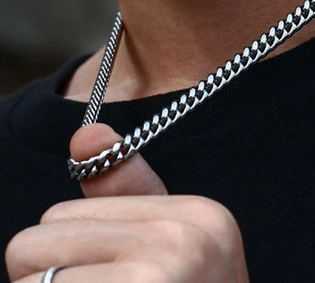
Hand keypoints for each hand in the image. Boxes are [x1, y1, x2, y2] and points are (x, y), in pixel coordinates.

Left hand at [6, 124, 249, 282]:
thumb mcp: (172, 245)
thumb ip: (127, 190)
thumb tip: (84, 135)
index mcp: (196, 214)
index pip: (62, 212)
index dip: (71, 253)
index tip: (114, 279)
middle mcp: (183, 241)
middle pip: (36, 240)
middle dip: (49, 278)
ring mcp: (158, 282)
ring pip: (29, 282)